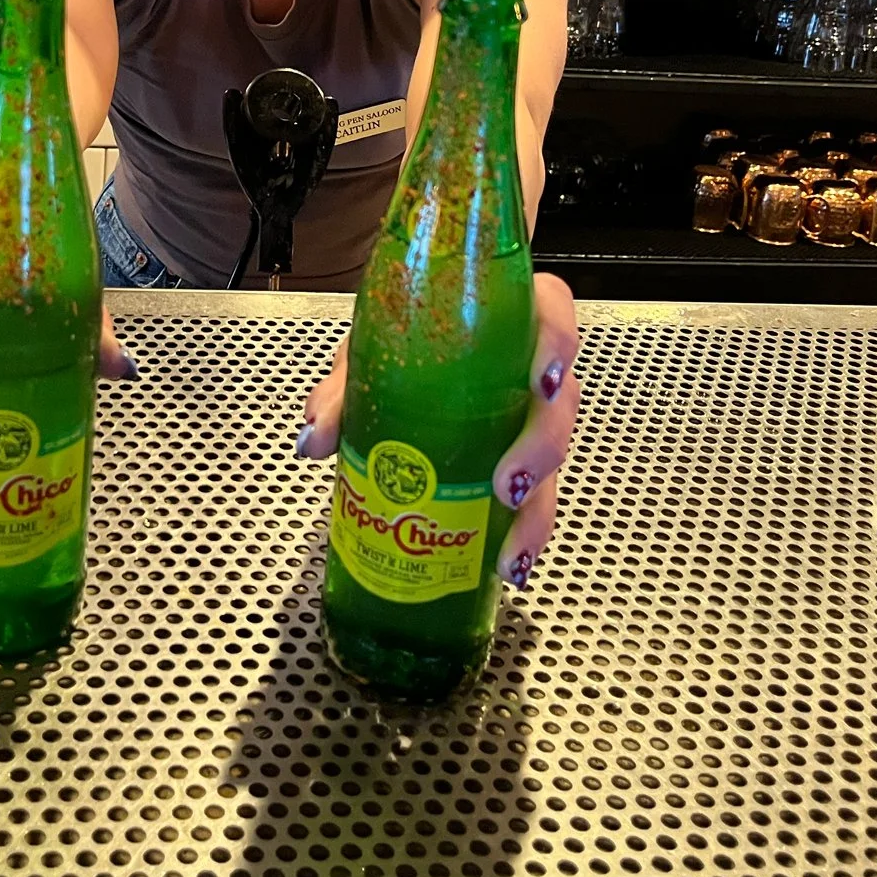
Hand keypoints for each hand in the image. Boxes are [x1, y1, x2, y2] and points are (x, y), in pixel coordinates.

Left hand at [295, 271, 579, 589]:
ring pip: (554, 461)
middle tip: (507, 482)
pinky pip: (536, 499)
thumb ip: (342, 391)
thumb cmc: (398, 343)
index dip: (559, 342)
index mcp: (503, 319)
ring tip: (510, 549)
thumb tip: (316, 438)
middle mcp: (528, 369)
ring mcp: (529, 420)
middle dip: (542, 446)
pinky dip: (524, 535)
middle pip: (561, 402)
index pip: (552, 310)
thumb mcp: (366, 354)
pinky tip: (509, 565)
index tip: (541, 380)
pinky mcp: (521, 464)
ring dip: (536, 510)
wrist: (396, 367)